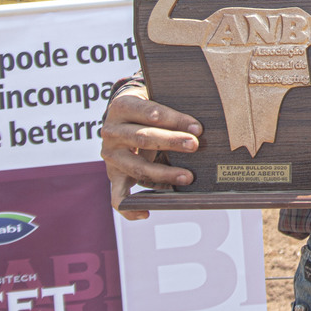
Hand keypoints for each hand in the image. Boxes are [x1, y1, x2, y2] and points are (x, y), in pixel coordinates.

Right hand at [99, 87, 202, 219]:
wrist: (122, 115)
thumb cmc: (147, 107)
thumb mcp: (155, 98)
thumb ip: (171, 106)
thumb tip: (200, 123)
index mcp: (122, 106)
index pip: (150, 112)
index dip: (175, 120)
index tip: (197, 128)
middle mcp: (112, 131)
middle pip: (143, 138)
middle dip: (171, 142)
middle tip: (195, 145)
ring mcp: (111, 155)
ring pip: (136, 167)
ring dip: (163, 174)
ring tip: (187, 177)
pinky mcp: (113, 174)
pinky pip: (117, 196)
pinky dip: (129, 207)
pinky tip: (144, 212)